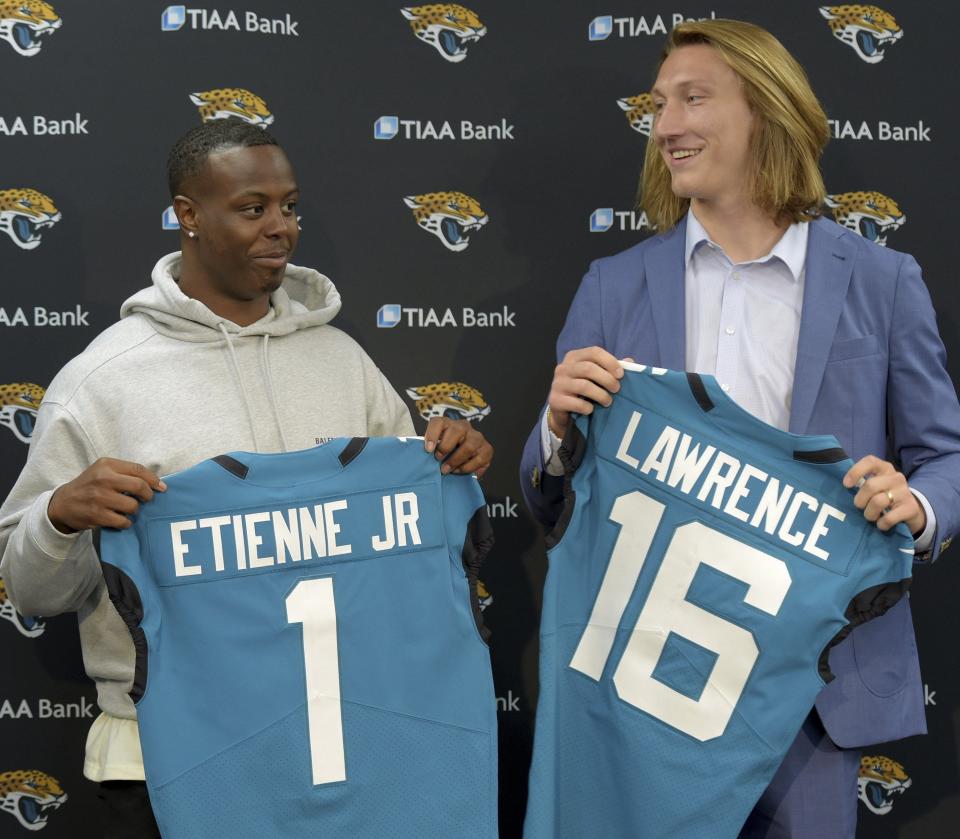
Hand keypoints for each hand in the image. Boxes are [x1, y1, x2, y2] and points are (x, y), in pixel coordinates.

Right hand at [47, 458, 166, 533]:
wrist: (63, 503)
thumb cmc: (89, 486)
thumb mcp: (103, 471)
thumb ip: (125, 473)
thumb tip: (156, 483)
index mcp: (107, 465)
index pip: (138, 469)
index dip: (154, 480)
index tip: (162, 488)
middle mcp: (103, 478)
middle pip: (139, 486)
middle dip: (148, 495)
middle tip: (147, 500)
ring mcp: (99, 497)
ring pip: (133, 506)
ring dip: (135, 510)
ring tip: (129, 510)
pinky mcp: (96, 514)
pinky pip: (123, 521)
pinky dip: (126, 522)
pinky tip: (121, 520)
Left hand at [424, 418, 492, 477]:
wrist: (463, 462)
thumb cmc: (445, 454)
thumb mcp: (435, 449)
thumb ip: (430, 449)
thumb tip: (419, 457)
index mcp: (447, 424)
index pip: (438, 422)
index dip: (432, 434)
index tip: (428, 449)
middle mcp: (464, 427)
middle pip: (457, 430)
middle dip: (446, 447)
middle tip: (438, 459)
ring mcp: (477, 437)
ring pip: (469, 445)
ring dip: (456, 460)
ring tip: (447, 470)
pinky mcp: (487, 450)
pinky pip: (479, 459)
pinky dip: (467, 468)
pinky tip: (459, 471)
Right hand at [547, 347, 624, 437]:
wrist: (563, 410)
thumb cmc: (583, 390)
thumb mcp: (596, 376)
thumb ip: (611, 368)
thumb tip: (630, 361)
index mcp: (574, 357)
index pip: (594, 352)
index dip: (610, 362)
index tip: (621, 374)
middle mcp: (563, 368)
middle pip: (589, 368)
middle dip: (607, 379)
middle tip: (617, 389)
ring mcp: (557, 384)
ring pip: (584, 386)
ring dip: (601, 395)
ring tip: (608, 401)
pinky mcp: (555, 400)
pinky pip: (576, 403)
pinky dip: (587, 407)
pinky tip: (591, 409)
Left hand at [843, 455, 925, 534]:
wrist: (910, 511)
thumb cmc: (884, 496)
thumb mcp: (874, 486)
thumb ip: (861, 483)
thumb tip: (843, 487)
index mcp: (884, 468)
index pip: (870, 461)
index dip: (855, 472)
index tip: (846, 485)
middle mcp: (896, 477)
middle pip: (870, 485)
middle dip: (860, 500)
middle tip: (860, 507)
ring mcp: (905, 492)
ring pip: (878, 502)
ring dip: (869, 514)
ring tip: (871, 516)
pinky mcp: (911, 508)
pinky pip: (888, 518)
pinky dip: (881, 524)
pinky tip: (881, 524)